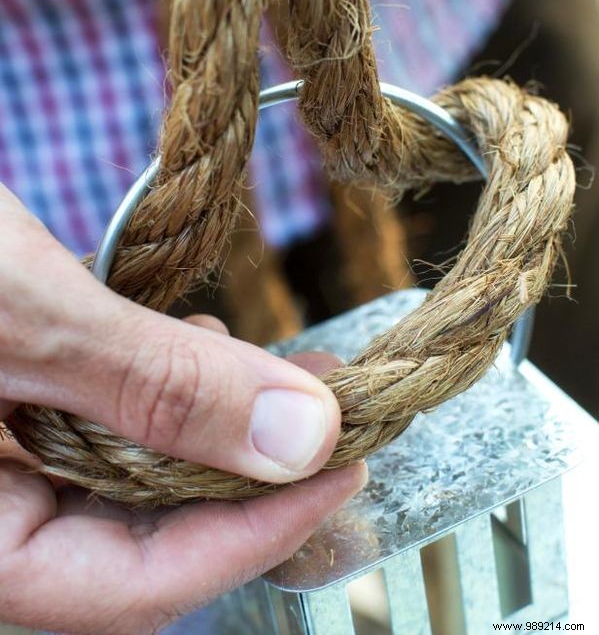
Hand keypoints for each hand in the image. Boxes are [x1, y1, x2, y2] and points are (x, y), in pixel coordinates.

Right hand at [0, 185, 365, 632]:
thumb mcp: (27, 318)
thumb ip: (157, 385)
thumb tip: (302, 435)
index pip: (142, 586)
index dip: (260, 530)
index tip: (347, 465)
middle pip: (150, 538)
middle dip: (252, 473)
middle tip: (336, 407)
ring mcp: (3, 472)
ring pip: (139, 482)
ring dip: (218, 427)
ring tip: (283, 369)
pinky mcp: (19, 416)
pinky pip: (109, 430)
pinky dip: (167, 392)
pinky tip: (198, 345)